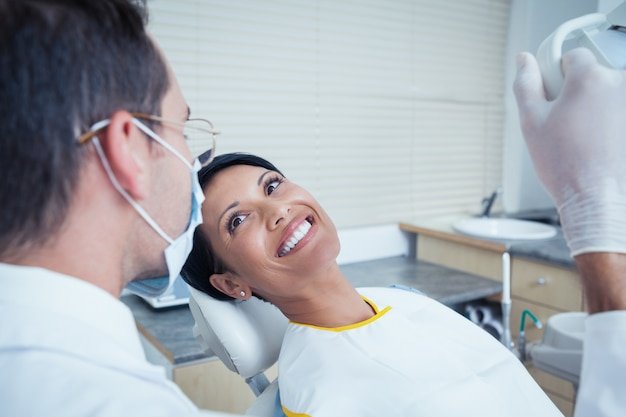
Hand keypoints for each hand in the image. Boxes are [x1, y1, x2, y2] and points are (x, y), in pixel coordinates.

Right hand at [514, 48, 625, 256]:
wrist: (596, 198)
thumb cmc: (563, 164)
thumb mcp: (531, 122)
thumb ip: (526, 84)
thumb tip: (524, 60)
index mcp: (589, 78)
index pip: (573, 57)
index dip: (559, 76)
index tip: (556, 97)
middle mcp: (620, 84)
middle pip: (596, 75)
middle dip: (582, 94)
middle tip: (569, 124)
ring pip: (611, 95)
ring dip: (601, 108)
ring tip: (587, 138)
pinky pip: (619, 113)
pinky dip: (613, 123)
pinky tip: (604, 143)